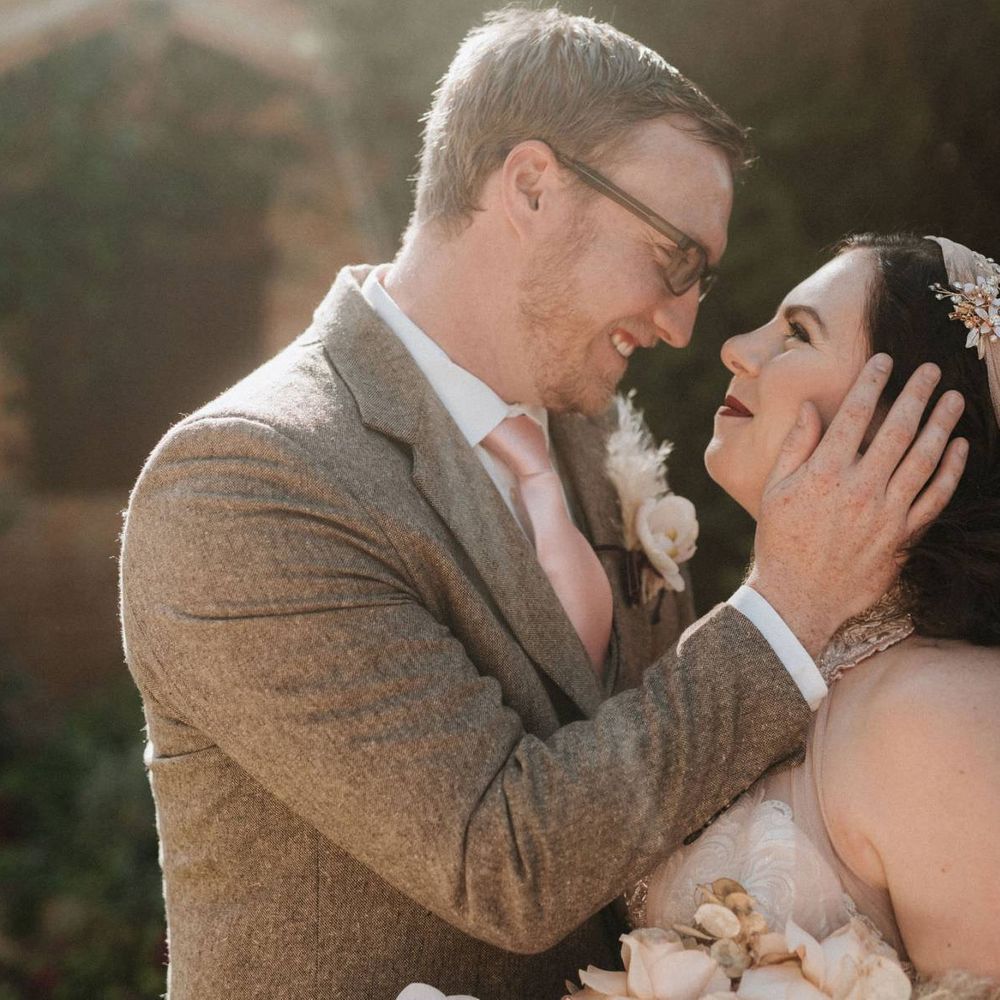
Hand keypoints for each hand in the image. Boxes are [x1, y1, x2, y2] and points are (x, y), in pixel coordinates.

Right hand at [747, 354, 967, 657]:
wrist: (797, 598)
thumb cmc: (780, 542)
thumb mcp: (774, 490)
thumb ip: (796, 446)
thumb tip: (811, 407)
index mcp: (824, 473)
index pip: (855, 414)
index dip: (872, 382)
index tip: (885, 360)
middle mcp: (859, 488)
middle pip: (897, 429)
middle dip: (916, 393)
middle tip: (931, 369)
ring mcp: (886, 512)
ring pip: (924, 458)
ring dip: (942, 423)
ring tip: (953, 398)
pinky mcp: (903, 535)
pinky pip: (935, 497)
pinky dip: (952, 470)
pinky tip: (960, 447)